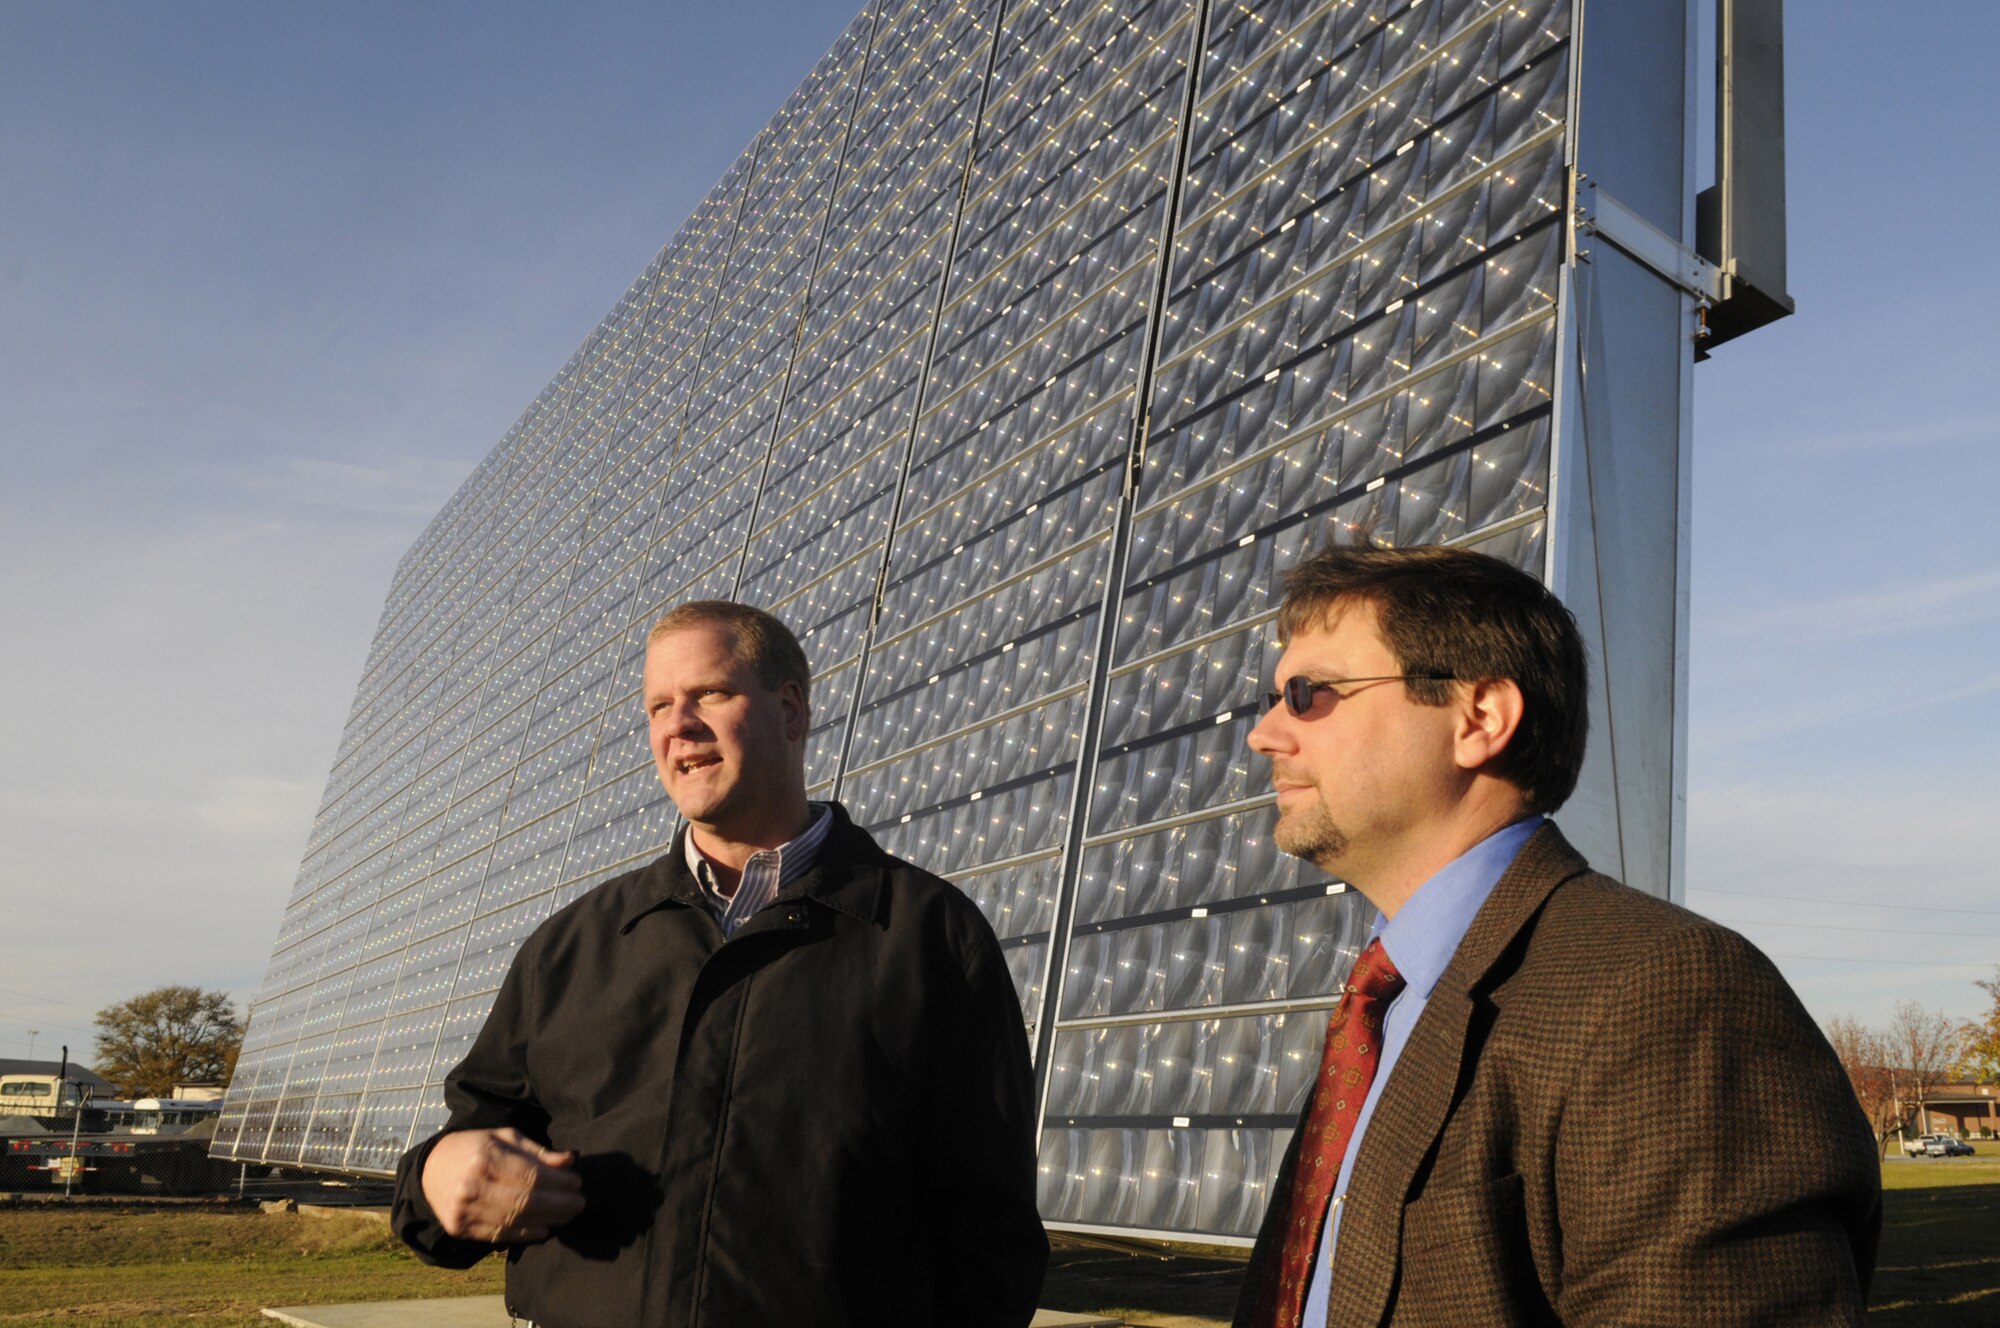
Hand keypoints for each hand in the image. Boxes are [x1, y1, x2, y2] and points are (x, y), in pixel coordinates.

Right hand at [421, 1127, 586, 1242]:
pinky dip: (526, 1234)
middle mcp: (472, 1185)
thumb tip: (569, 1162)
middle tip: (579, 1203)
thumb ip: (537, 1152)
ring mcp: (464, 1210)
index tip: (577, 1183)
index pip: (531, 1176)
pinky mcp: (460, 1228)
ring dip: (547, 1221)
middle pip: (526, 1201)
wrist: (430, 1170)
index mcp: (485, 1156)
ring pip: (514, 1221)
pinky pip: (499, 1235)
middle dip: (559, 1205)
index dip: (559, 1183)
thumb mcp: (504, 1138)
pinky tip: (544, 1228)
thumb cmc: (474, 1148)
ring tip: (566, 1216)